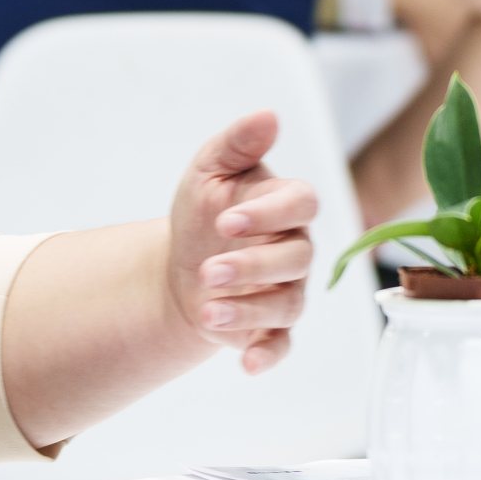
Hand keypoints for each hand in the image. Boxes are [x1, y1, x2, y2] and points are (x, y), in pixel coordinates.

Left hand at [167, 112, 320, 373]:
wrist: (179, 266)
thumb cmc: (203, 213)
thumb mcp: (209, 170)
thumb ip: (238, 144)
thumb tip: (268, 115)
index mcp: (287, 206)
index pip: (301, 203)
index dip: (268, 214)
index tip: (226, 221)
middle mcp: (296, 249)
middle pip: (295, 258)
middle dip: (251, 266)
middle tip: (207, 270)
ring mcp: (287, 291)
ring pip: (287, 303)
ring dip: (248, 309)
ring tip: (207, 308)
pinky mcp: (271, 327)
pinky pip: (282, 344)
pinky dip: (268, 355)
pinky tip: (247, 364)